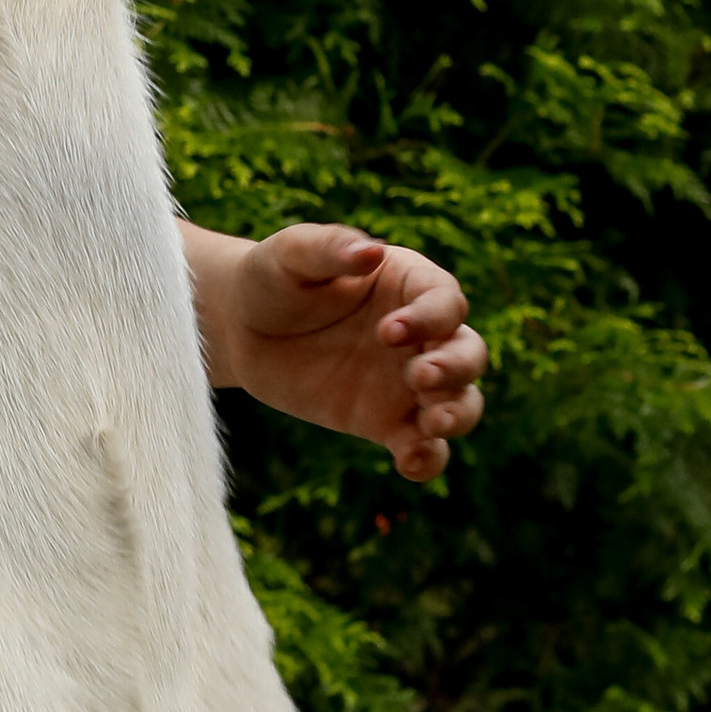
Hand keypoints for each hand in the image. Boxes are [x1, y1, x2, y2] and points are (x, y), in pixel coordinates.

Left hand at [184, 221, 485, 483]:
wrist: (242, 329)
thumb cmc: (274, 279)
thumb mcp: (292, 254)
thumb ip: (330, 247)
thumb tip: (370, 252)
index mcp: (410, 285)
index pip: (443, 301)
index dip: (428, 318)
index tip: (387, 332)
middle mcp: (421, 335)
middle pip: (468, 352)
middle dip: (455, 368)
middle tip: (419, 377)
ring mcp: (407, 383)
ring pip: (461, 402)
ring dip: (457, 415)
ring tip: (432, 424)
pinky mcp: (385, 422)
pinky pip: (423, 446)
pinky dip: (428, 459)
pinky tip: (410, 464)